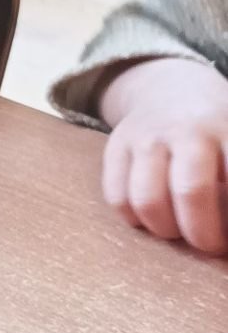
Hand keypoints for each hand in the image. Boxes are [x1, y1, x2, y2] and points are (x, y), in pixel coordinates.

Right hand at [99, 57, 227, 256]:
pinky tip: (152, 215)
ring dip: (165, 230)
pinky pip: (117, 198)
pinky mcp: (115, 147)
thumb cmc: (215, 130)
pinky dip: (135, 219)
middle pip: (191, 193)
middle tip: (209, 244)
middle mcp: (184, 130)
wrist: (170, 88)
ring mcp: (145, 137)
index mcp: (224, 129)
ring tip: (178, 229)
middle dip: (203, 235)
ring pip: (147, 201)